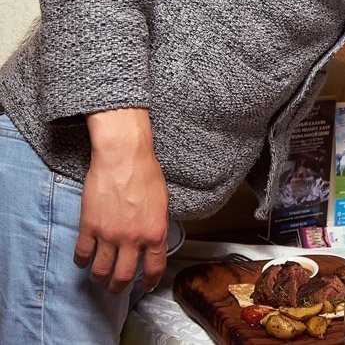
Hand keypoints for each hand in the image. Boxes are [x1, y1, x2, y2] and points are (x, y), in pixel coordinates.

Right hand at [77, 109, 170, 293]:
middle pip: (124, 276)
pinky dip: (82, 261)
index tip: (146, 286)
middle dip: (119, 286)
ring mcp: (109, 235)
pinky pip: (82, 253)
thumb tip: (152, 241)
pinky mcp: (89, 227)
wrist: (123, 158)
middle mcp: (133, 239)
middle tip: (116, 288)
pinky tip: (83, 261)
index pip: (154, 268)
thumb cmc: (147, 174)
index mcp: (155, 233)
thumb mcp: (162, 204)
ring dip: (99, 277)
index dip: (150, 282)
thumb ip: (156, 226)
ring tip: (99, 277)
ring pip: (101, 270)